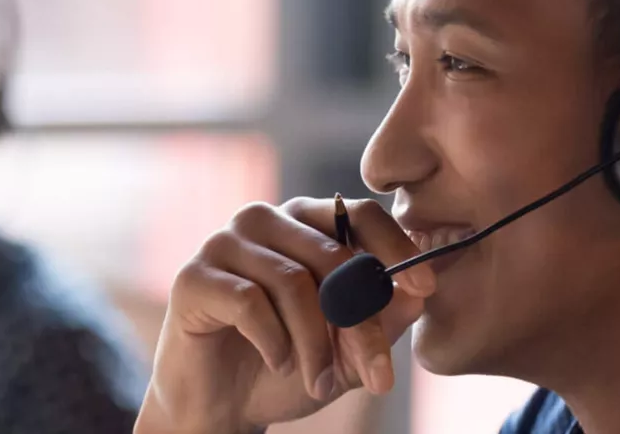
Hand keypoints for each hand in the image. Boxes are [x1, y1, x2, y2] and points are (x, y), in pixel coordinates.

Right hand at [134, 197, 436, 433]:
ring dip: (315, 344)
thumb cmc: (285, 366)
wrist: (220, 406)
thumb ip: (383, 316)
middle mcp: (264, 219)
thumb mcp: (348, 347)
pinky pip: (249, 302)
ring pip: (294, 282)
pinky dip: (274, 341)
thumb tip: (422, 291)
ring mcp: (224, 242)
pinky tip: (278, 364)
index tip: (426, 288)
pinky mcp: (193, 276)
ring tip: (321, 382)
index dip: (396, 247)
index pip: (357, 214)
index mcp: (303, 222)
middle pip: (332, 256)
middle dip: (361, 323)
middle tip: (376, 375)